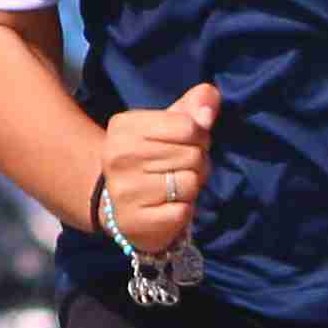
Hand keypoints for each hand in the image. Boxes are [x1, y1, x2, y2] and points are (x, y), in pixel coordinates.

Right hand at [97, 81, 219, 257]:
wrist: (119, 204)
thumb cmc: (152, 157)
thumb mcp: (170, 124)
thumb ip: (195, 105)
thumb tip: (209, 107)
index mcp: (124, 126)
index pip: (189, 126)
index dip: (198, 136)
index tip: (183, 144)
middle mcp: (118, 156)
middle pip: (191, 155)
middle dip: (196, 163)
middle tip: (179, 169)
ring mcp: (123, 191)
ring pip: (189, 184)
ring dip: (191, 188)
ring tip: (174, 188)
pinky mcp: (134, 222)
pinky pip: (182, 212)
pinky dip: (183, 211)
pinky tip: (166, 207)